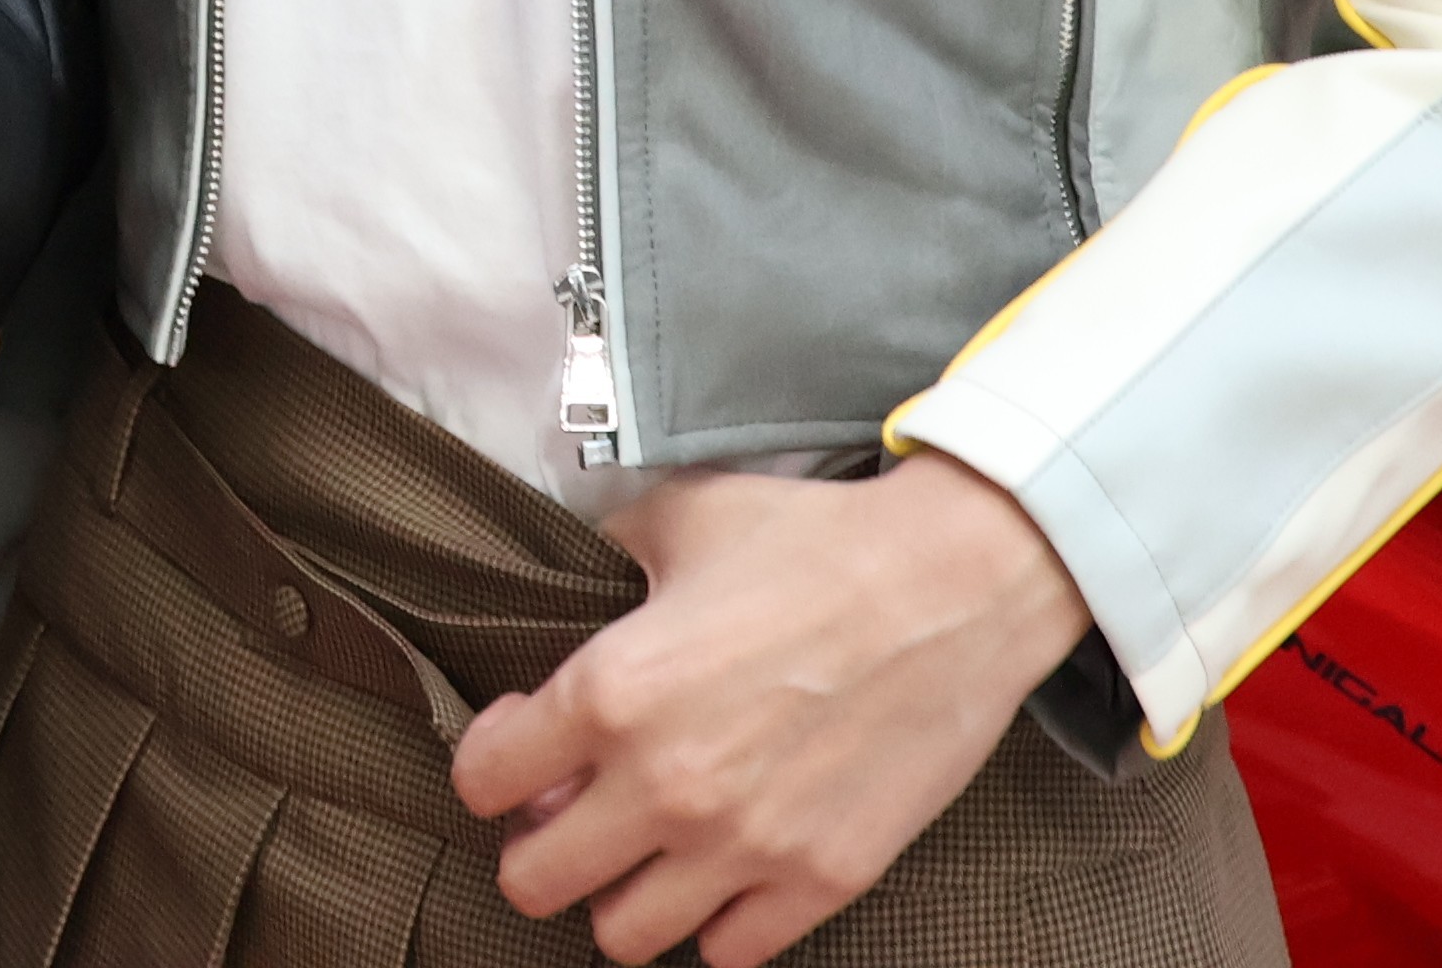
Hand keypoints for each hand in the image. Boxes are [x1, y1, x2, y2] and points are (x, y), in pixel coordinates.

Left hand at [455, 450, 1093, 967]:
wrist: (958, 583)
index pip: (482, 780)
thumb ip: (608, 549)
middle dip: (536, 847)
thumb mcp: (686, 517)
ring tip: (645, 851)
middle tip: (571, 813)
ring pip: (622, 936)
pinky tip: (725, 871)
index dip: (491, 759)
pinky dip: (715, 923)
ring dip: (620, 895)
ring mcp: (744, 845)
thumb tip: (572, 556)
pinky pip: (728, 952)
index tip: (522, 743)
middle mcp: (664, 784)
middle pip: (533, 882)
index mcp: (613, 691)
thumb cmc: (820, 541)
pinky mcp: (818, 879)